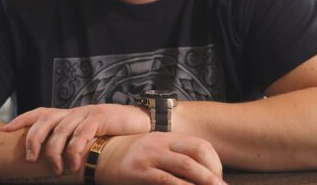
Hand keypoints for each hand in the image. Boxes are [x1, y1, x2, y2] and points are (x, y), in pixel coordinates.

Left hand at [1, 105, 149, 173]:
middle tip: (30, 159)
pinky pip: (81, 134)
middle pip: (46, 120)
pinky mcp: (100, 118)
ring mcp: (87, 113)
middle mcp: (76, 111)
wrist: (144, 122)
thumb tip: (57, 160)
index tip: (5, 130)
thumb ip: (75, 141)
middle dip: (33, 140)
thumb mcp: (92, 136)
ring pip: (61, 130)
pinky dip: (74, 151)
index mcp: (71, 114)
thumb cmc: (118, 133)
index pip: (41, 113)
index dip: (22, 120)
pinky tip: (73, 164)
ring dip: (55, 152)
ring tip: (56, 170)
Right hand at [97, 133, 225, 184]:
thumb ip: (172, 156)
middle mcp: (161, 143)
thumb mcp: (152, 149)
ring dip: (204, 181)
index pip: (200, 145)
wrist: (98, 154)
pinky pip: (165, 180)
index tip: (219, 177)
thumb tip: (196, 172)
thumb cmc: (129, 156)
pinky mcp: (139, 171)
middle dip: (214, 174)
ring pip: (185, 166)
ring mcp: (150, 156)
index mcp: (167, 137)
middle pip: (196, 154)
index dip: (214, 162)